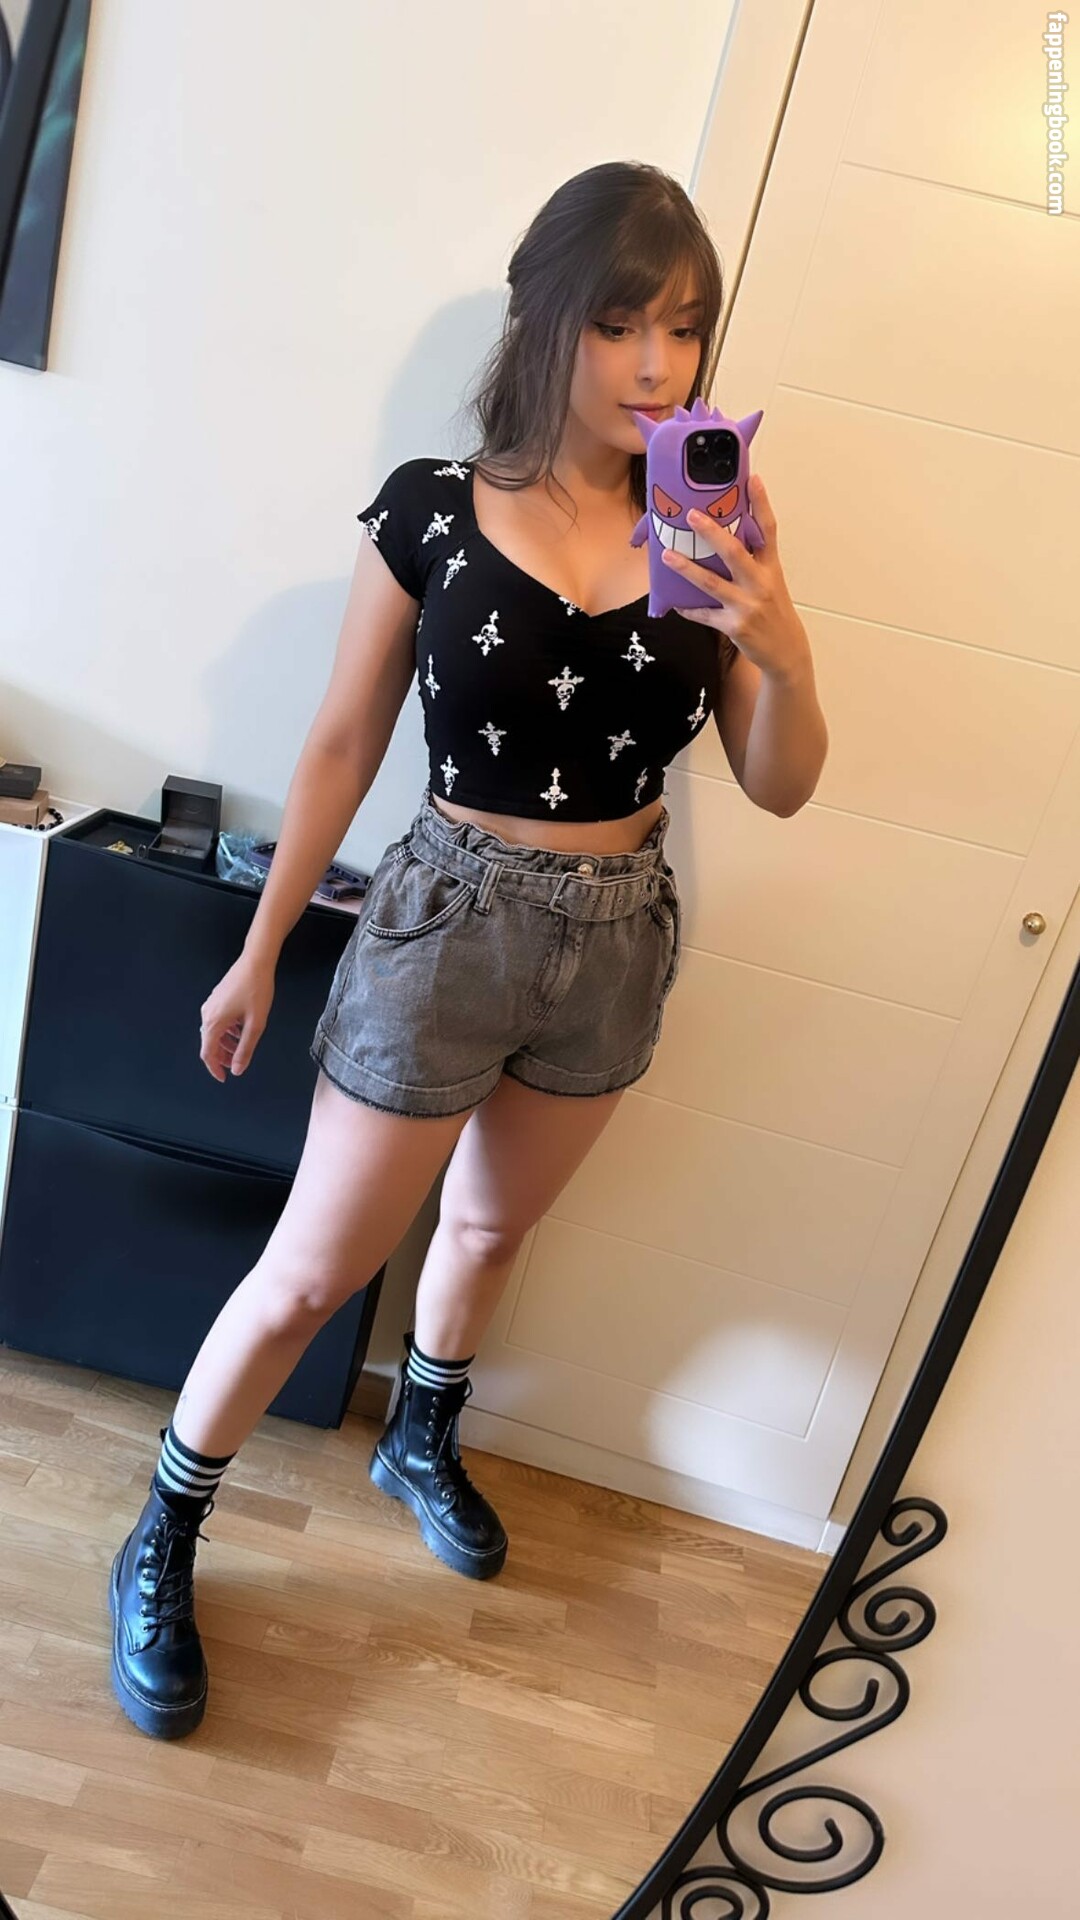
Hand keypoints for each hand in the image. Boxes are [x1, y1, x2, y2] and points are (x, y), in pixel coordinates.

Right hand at [199, 953, 275, 1082]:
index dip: (214, 1068)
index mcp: (214, 1022)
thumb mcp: (255, 1024)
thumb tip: (237, 1068)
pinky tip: (239, 1030)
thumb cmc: (256, 989)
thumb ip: (245, 1049)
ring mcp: (211, 1004)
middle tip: (234, 1064)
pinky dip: (226, 1031)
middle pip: (209, 1043)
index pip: (208, 1053)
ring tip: (239, 1048)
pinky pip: (218, 1020)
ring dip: (225, 1044)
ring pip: (214, 1032)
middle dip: (221, 1057)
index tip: (223, 1077)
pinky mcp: (217, 998)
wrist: (256, 962)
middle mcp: (208, 1013)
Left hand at [662, 474, 809, 677]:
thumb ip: (752, 559)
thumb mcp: (770, 580)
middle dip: (712, 533)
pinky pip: (704, 614)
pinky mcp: (735, 626)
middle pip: (735, 552)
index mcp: (770, 567)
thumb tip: (723, 535)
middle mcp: (760, 583)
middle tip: (691, 515)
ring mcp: (747, 605)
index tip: (753, 478)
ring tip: (667, 555)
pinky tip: (675, 602)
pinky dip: (689, 608)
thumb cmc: (773, 610)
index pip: (768, 529)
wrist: (785, 650)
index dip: (761, 503)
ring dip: (686, 568)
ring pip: (712, 583)